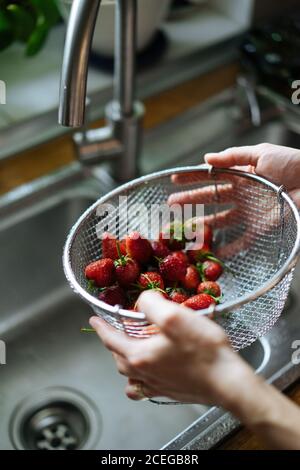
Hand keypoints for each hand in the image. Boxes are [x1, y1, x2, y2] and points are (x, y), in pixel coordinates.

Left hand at [90, 291, 299, 449]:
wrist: (228, 381)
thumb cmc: (204, 350)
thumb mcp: (174, 316)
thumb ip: (151, 304)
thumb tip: (142, 300)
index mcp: (140, 355)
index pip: (111, 339)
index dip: (101, 327)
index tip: (94, 320)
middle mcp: (144, 373)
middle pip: (119, 357)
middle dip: (114, 342)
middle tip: (118, 329)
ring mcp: (156, 385)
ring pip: (130, 374)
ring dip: (126, 360)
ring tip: (130, 349)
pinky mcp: (170, 392)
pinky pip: (145, 388)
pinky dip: (140, 379)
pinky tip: (148, 374)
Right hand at [168, 144, 299, 257]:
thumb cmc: (292, 164)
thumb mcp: (261, 153)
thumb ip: (233, 156)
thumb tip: (206, 157)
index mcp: (241, 174)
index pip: (211, 176)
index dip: (192, 178)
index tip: (174, 180)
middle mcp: (242, 194)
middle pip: (210, 198)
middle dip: (190, 201)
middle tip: (171, 205)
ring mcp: (249, 212)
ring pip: (220, 220)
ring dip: (202, 224)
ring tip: (184, 228)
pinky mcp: (260, 228)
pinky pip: (241, 240)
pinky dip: (228, 247)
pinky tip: (213, 250)